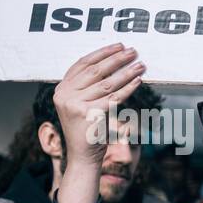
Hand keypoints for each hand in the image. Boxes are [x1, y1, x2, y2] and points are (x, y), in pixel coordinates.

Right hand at [52, 44, 144, 169]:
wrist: (83, 156)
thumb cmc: (88, 129)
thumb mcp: (82, 104)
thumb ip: (88, 87)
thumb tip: (114, 65)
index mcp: (61, 89)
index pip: (82, 64)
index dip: (101, 53)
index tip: (118, 46)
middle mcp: (65, 95)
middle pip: (95, 71)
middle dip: (116, 59)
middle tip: (133, 52)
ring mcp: (75, 105)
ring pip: (107, 83)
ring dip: (126, 72)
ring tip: (141, 64)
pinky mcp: (89, 115)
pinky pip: (114, 98)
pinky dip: (128, 88)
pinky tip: (138, 81)